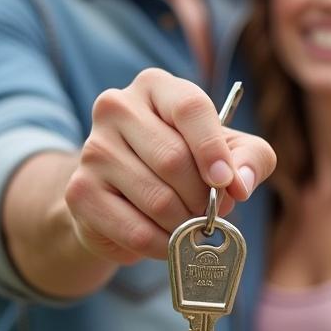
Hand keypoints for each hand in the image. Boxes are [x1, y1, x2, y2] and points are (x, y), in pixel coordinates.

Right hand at [64, 69, 275, 263]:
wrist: (124, 196)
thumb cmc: (188, 163)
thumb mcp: (229, 151)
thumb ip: (250, 158)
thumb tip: (241, 183)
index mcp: (155, 86)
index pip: (189, 107)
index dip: (213, 149)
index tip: (229, 184)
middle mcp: (116, 107)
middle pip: (174, 159)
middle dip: (202, 197)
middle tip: (210, 212)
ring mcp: (93, 148)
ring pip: (157, 198)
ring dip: (185, 223)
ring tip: (190, 225)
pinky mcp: (79, 192)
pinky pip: (135, 230)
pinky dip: (163, 244)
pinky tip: (168, 240)